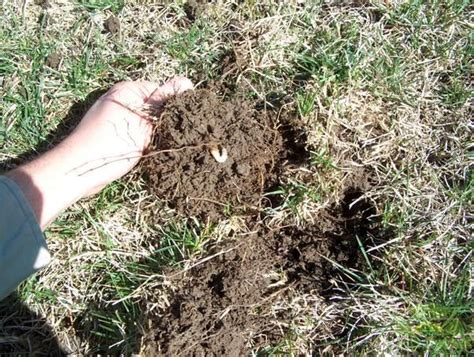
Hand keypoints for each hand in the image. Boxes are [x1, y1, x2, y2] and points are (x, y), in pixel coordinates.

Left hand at [6, 77, 192, 229]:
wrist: (78, 170)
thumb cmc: (111, 143)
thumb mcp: (144, 122)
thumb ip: (165, 102)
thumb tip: (187, 82)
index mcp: (128, 90)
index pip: (162, 91)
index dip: (175, 106)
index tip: (184, 123)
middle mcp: (121, 99)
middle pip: (154, 108)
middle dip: (165, 122)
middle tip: (176, 137)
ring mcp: (115, 116)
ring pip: (146, 123)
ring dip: (155, 135)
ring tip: (163, 146)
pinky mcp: (113, 133)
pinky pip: (136, 133)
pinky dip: (143, 142)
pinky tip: (149, 153)